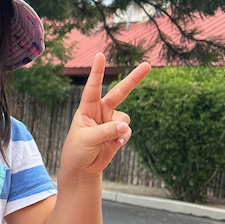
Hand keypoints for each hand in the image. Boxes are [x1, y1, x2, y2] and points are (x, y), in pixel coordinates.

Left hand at [59, 53, 149, 178]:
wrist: (82, 168)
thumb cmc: (77, 150)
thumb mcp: (87, 139)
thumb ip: (106, 131)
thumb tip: (124, 126)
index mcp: (87, 108)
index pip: (93, 87)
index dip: (97, 72)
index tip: (100, 55)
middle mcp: (101, 111)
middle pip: (120, 92)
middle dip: (133, 79)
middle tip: (148, 65)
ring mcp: (111, 121)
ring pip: (124, 118)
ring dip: (120, 130)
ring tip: (109, 141)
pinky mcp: (118, 133)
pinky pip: (127, 131)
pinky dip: (123, 138)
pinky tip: (114, 146)